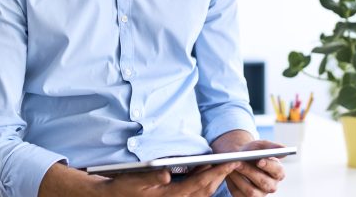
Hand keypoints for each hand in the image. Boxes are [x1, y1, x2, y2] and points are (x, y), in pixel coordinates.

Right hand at [39, 161, 238, 196]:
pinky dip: (203, 185)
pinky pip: (193, 194)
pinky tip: (206, 175)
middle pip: (204, 190)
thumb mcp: (133, 181)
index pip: (199, 184)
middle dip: (219, 177)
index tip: (230, 163)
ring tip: (223, 167)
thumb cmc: (121, 188)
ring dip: (213, 181)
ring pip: (200, 194)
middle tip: (234, 163)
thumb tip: (167, 174)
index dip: (216, 173)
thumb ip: (150, 178)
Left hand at [220, 139, 286, 196]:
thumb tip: (285, 148)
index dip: (269, 166)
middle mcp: (271, 186)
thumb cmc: (252, 152)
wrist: (237, 158)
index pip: (278, 172)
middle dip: (250, 171)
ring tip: (231, 168)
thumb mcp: (260, 146)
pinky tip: (228, 175)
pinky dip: (233, 185)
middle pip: (264, 183)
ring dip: (240, 179)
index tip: (259, 160)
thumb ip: (271, 147)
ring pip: (251, 191)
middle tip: (239, 162)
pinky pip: (240, 195)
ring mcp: (260, 195)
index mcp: (278, 173)